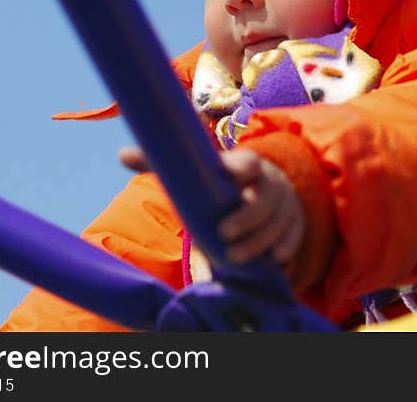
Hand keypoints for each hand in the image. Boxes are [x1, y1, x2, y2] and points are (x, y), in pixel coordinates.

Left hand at [117, 145, 304, 264]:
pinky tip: (273, 261)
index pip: (248, 162)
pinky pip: (294, 238)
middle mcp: (269, 184)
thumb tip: (122, 155)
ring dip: (258, 241)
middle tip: (223, 234)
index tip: (227, 174)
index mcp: (246, 165)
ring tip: (233, 258)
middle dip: (247, 217)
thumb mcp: (197, 173)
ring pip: (278, 223)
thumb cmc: (222, 183)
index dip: (241, 167)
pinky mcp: (293, 226)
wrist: (264, 190)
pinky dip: (285, 250)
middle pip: (265, 198)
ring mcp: (284, 206)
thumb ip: (165, 166)